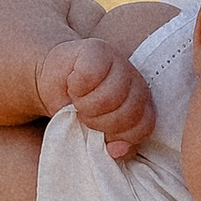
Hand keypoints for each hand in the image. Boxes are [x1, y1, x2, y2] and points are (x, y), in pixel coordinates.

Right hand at [36, 33, 154, 158]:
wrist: (57, 78)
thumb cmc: (79, 108)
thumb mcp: (97, 133)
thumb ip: (114, 145)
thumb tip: (118, 150)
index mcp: (142, 104)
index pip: (143, 128)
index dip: (119, 137)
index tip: (100, 133)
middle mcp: (136, 82)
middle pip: (128, 113)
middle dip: (100, 122)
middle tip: (85, 115)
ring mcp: (120, 63)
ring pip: (110, 96)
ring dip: (86, 105)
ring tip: (78, 102)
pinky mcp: (98, 50)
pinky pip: (90, 76)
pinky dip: (77, 86)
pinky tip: (73, 85)